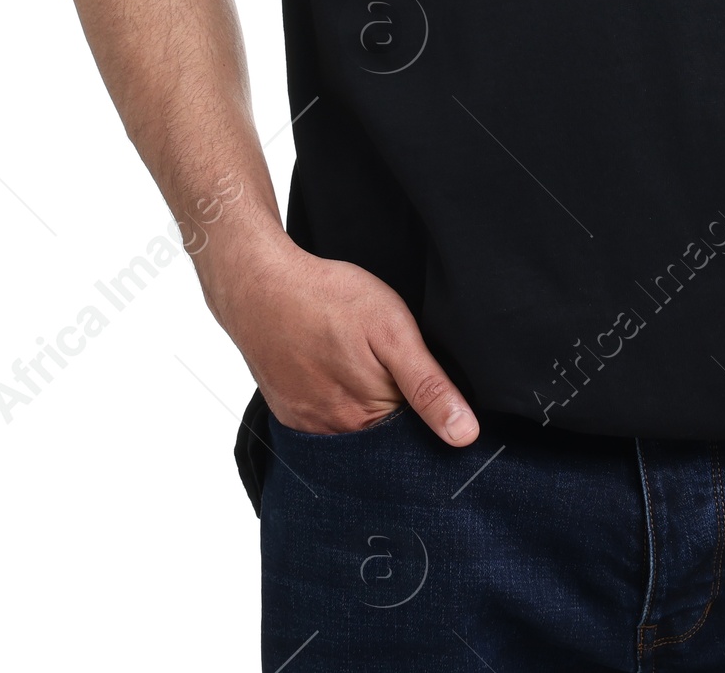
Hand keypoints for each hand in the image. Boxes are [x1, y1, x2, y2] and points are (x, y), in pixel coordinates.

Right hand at [204, 233, 479, 445]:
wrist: (259, 286)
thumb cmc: (329, 300)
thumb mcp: (393, 331)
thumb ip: (428, 385)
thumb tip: (465, 436)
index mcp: (369, 416)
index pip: (416, 436)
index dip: (431, 411)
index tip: (431, 383)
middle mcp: (337, 432)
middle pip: (385, 437)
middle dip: (400, 413)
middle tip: (394, 365)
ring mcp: (309, 425)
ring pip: (356, 430)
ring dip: (369, 408)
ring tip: (367, 365)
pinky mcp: (290, 413)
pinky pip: (326, 422)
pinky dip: (339, 403)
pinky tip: (339, 372)